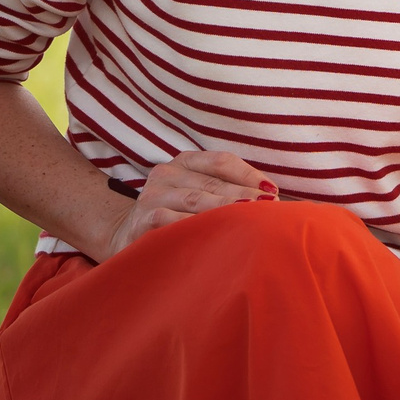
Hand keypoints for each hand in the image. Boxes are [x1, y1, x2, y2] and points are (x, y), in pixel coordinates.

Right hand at [101, 150, 275, 256]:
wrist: (127, 238)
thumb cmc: (175, 218)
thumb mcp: (197, 196)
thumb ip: (227, 191)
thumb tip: (273, 198)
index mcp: (184, 162)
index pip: (222, 161)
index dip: (249, 175)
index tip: (273, 192)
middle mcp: (167, 173)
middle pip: (213, 182)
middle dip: (244, 197)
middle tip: (271, 210)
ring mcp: (153, 195)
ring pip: (196, 200)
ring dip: (226, 211)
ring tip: (250, 222)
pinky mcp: (144, 220)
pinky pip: (175, 223)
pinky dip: (198, 228)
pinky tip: (218, 238)